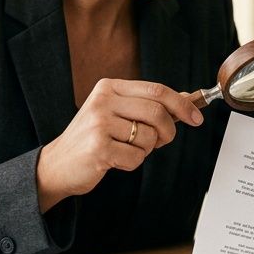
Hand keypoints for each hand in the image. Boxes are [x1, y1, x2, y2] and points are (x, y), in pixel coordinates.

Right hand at [36, 79, 202, 211]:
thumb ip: (147, 105)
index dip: (181, 104)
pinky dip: (132, 163)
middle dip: (167, 131)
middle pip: (157, 112)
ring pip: (148, 137)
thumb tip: (185, 99)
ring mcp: (99, 124)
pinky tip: (114, 161)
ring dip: (144, 150)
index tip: (196, 118)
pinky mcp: (98, 148)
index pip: (156, 90)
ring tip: (124, 150)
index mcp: (109, 88)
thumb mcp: (117, 114)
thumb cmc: (92, 139)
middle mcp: (103, 101)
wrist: (57, 165)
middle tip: (161, 141)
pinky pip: (136, 157)